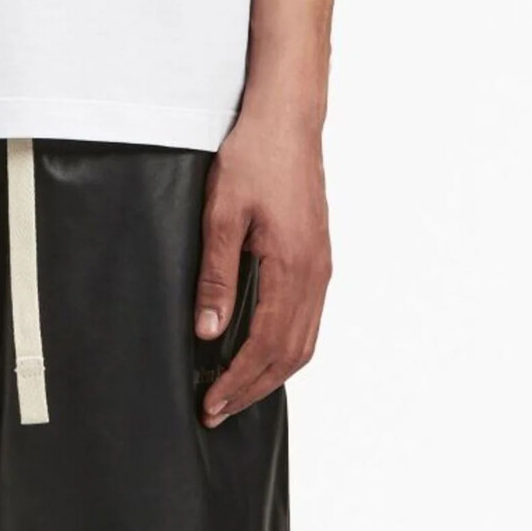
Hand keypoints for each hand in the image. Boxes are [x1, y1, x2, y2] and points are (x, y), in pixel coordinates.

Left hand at [193, 108, 331, 426]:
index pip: (266, 346)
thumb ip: (216, 274)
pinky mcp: (318, 257)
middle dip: (253, 388)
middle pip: (290, 355)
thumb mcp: (221, 213)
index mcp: (293, 268)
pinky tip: (263, 350)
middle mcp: (316, 276)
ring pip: (304, 341)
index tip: (211, 404)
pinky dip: (286, 347)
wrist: (287, 120)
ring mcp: (321, 268)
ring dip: (271, 372)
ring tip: (236, 390)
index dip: (238, 382)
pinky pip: (308, 319)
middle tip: (218, 410)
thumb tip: (209, 331)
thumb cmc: (253, 158)